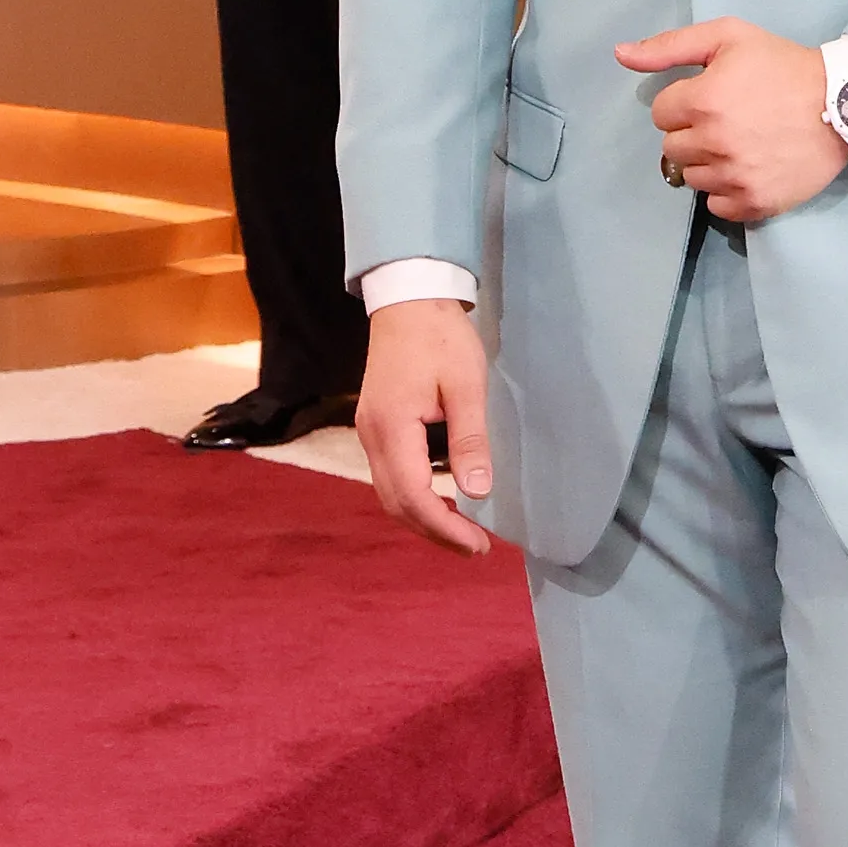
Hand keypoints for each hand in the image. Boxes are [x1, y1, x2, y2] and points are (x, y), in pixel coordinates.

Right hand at [357, 300, 493, 555]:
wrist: (408, 299)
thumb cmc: (440, 337)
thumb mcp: (466, 385)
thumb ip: (470, 440)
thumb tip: (477, 493)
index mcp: (392, 428)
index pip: (414, 497)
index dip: (445, 529)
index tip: (478, 544)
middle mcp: (371, 437)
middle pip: (396, 505)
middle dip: (434, 532)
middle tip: (475, 547)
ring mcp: (368, 432)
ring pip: (389, 494)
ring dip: (422, 519)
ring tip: (461, 532)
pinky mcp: (374, 426)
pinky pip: (389, 477)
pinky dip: (414, 498)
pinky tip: (441, 501)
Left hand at [616, 18, 847, 226]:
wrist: (843, 103)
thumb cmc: (783, 66)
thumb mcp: (728, 37)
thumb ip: (669, 46)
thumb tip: (620, 55)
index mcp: (704, 101)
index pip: (661, 112)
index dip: (684, 101)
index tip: (713, 97)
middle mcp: (714, 142)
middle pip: (672, 147)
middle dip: (693, 132)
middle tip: (728, 120)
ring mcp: (735, 176)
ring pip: (692, 178)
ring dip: (708, 162)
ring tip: (740, 144)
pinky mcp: (755, 202)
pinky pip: (716, 206)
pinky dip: (726, 190)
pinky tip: (747, 168)